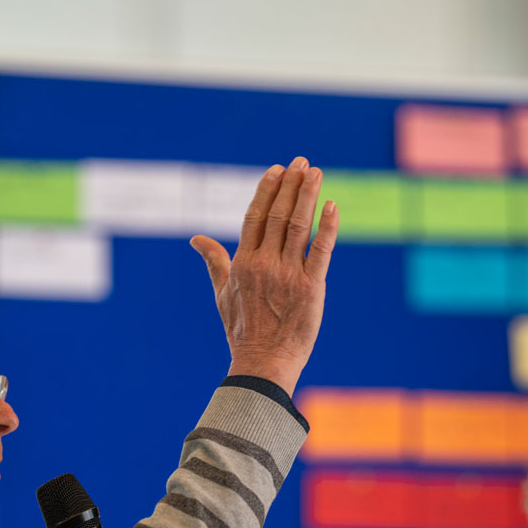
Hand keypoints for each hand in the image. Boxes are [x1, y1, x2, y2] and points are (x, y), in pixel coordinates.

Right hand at [190, 156, 337, 395]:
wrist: (263, 364)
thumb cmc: (242, 331)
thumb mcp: (222, 294)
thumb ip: (213, 261)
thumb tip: (195, 239)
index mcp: (243, 263)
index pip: (255, 216)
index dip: (267, 190)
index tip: (277, 169)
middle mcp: (264, 264)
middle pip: (278, 215)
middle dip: (290, 185)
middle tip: (301, 163)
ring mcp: (288, 275)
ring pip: (299, 226)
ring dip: (308, 196)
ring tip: (315, 173)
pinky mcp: (311, 287)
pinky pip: (322, 250)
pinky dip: (328, 227)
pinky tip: (332, 206)